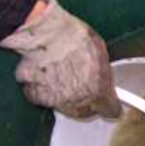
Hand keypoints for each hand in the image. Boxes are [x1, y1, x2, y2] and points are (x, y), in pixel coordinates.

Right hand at [0, 0, 121, 118]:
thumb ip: (102, 72)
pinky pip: (41, 96)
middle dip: (85, 102)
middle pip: (84, 112)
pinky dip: (42, 87)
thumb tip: (102, 76)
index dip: (109, 105)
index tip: (109, 103)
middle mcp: (78, 100)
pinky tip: (45, 72)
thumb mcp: (100, 51)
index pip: (110, 110)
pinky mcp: (34, 94)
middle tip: (82, 84)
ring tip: (61, 72)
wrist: (45, 33)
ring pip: (62, 105)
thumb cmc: (74, 37)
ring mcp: (55, 100)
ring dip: (63, 95)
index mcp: (99, 91)